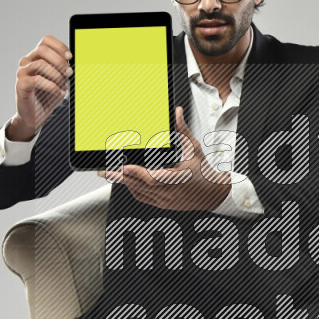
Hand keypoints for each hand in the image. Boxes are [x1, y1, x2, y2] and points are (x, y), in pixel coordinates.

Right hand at [7, 35, 72, 139]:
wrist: (36, 116)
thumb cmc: (47, 96)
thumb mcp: (60, 80)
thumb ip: (64, 70)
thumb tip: (73, 63)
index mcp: (36, 57)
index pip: (45, 41)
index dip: (59, 46)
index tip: (70, 56)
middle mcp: (27, 62)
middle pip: (42, 50)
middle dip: (59, 60)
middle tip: (68, 72)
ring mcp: (22, 72)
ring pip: (40, 64)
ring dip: (56, 75)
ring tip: (63, 86)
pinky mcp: (21, 84)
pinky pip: (37, 80)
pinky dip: (52, 86)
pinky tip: (59, 93)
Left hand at [97, 106, 231, 210]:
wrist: (213, 193)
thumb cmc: (204, 173)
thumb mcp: (193, 149)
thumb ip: (182, 131)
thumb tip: (177, 114)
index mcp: (179, 178)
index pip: (153, 178)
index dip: (136, 173)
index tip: (123, 166)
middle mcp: (170, 192)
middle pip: (140, 186)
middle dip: (121, 177)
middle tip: (105, 170)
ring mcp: (166, 200)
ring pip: (139, 193)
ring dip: (125, 183)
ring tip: (112, 173)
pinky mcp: (163, 204)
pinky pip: (143, 198)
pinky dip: (133, 189)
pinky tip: (128, 181)